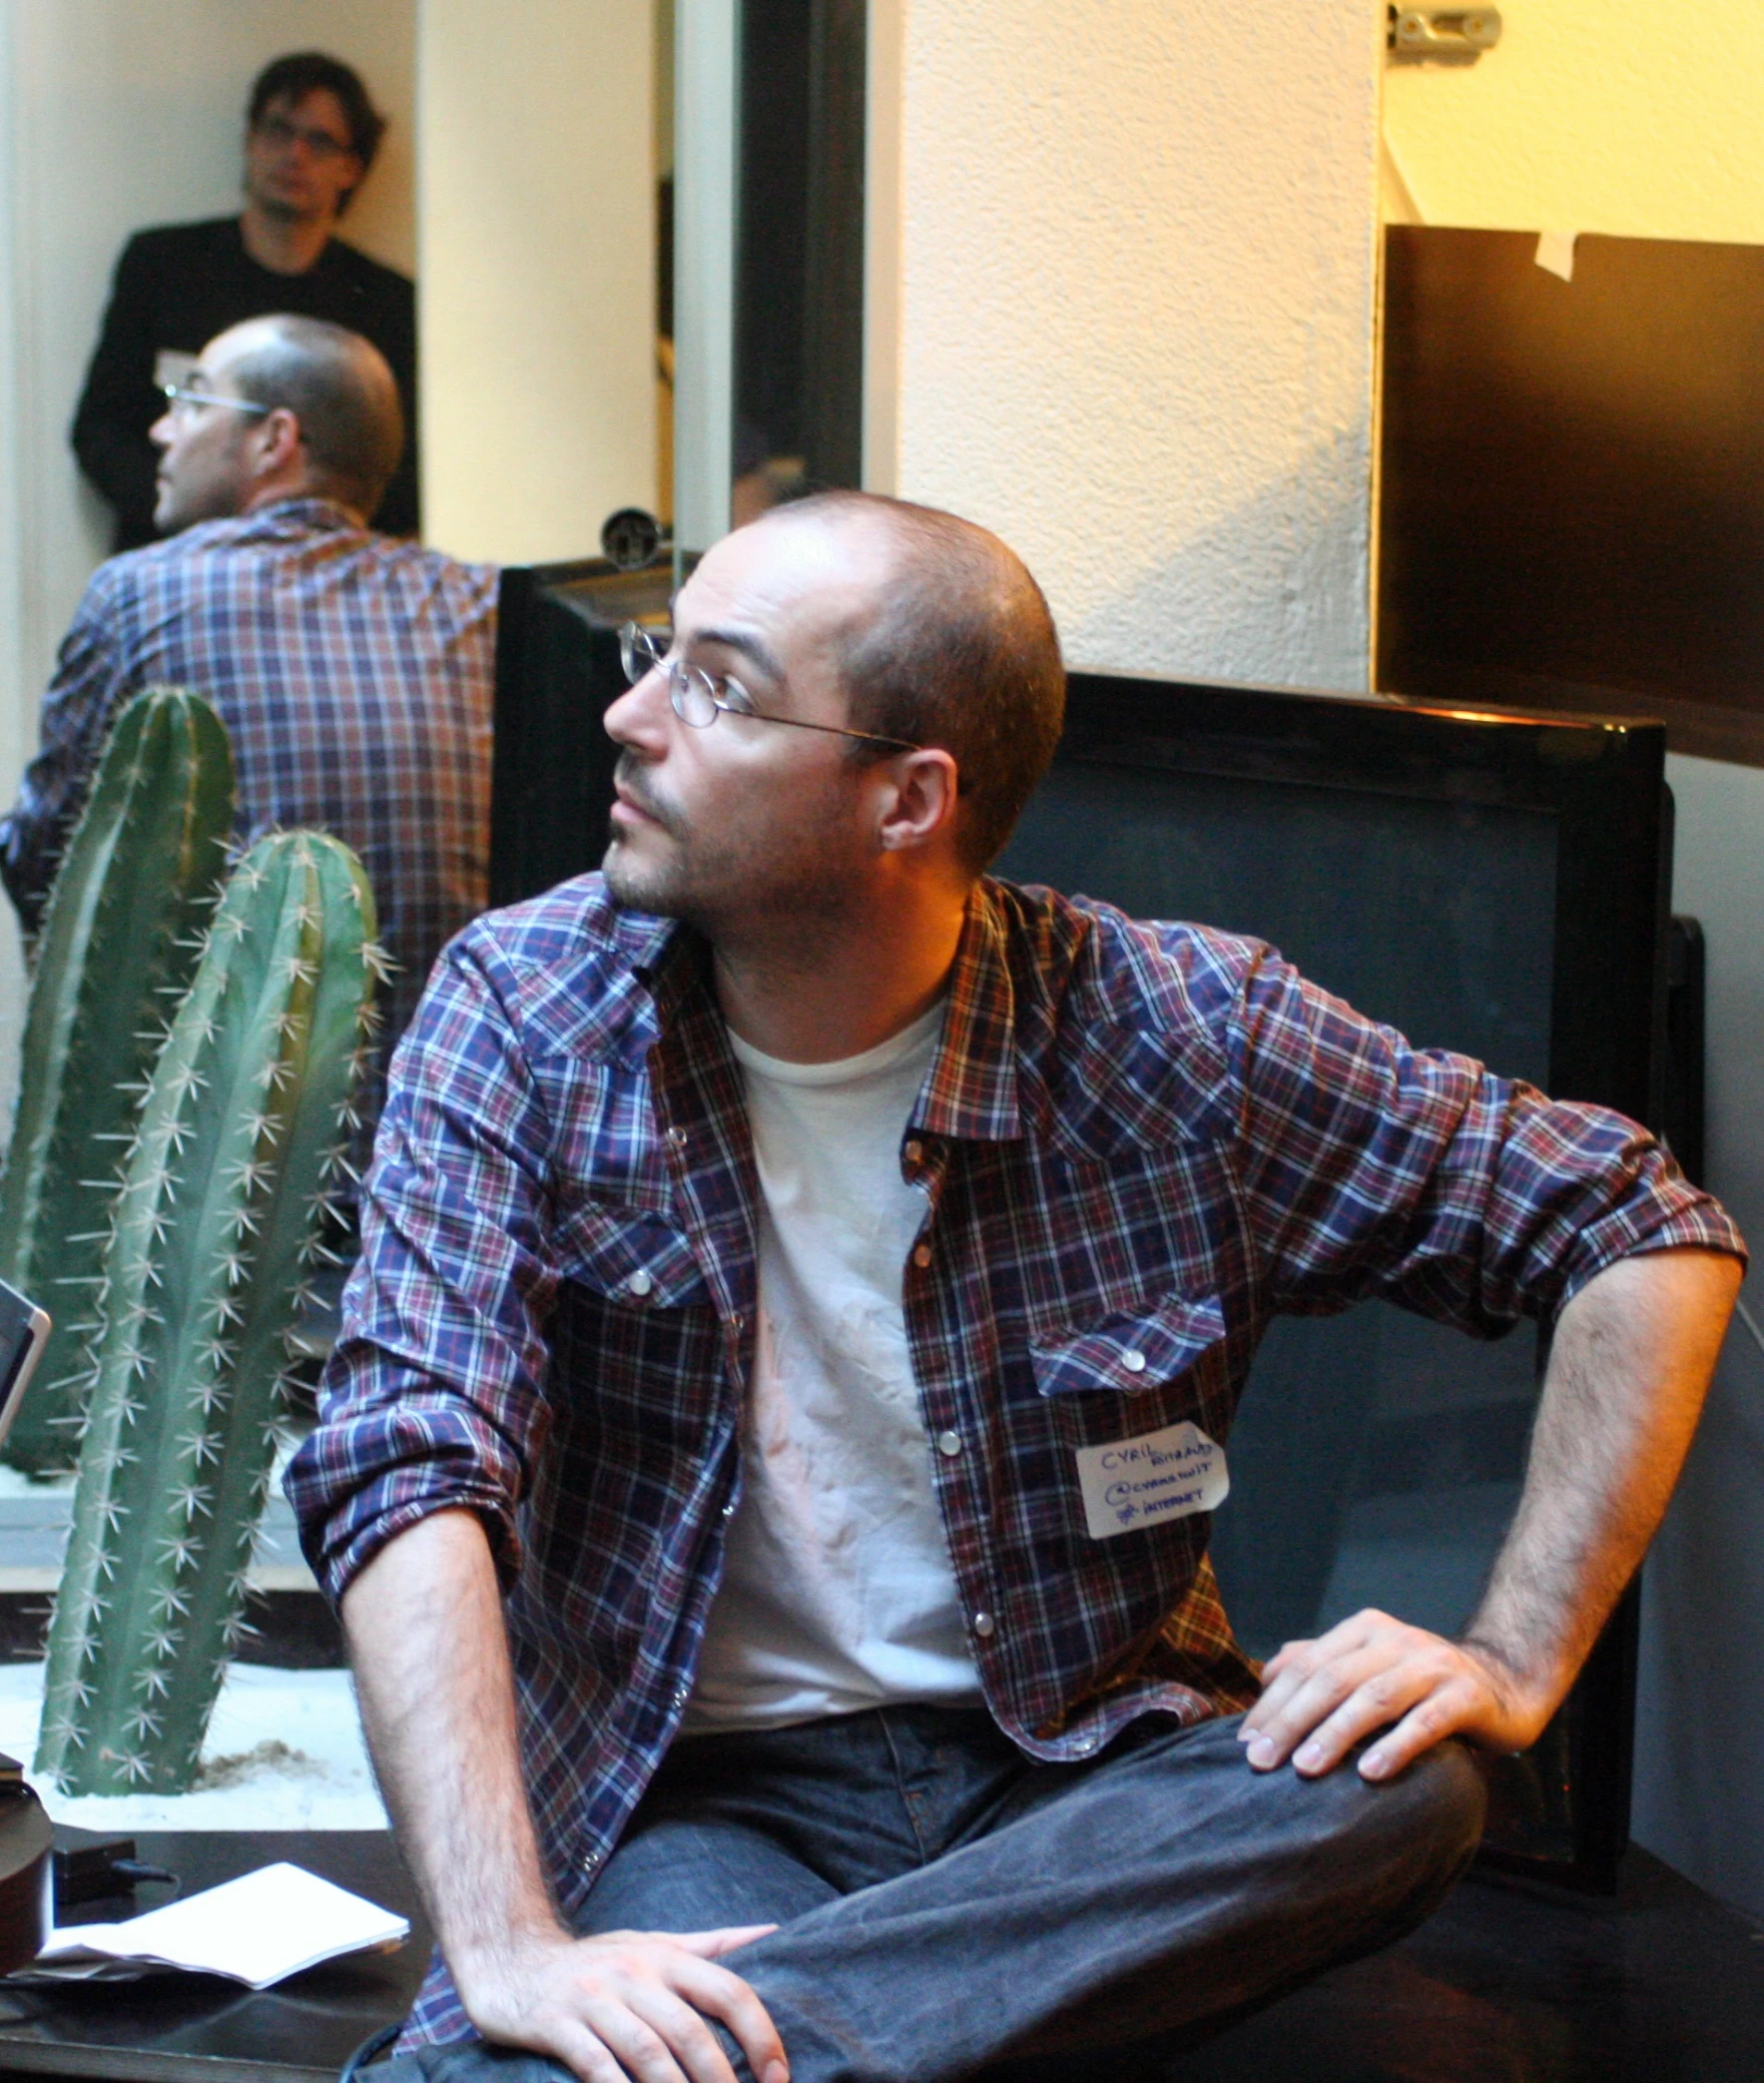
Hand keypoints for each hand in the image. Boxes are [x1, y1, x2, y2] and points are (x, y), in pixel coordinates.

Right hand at [458, 1921, 787, 2082]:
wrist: (511, 1957)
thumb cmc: (597, 1959)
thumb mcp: (653, 1942)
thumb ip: (711, 1944)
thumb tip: (772, 1931)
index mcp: (665, 1956)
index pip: (727, 1990)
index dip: (759, 2033)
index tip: (780, 2074)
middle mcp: (634, 1973)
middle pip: (690, 2030)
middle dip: (723, 2078)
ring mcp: (594, 1999)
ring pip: (648, 2053)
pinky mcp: (557, 2025)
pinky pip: (597, 2067)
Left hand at [1238, 1607, 1551, 1782]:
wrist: (1506, 1683)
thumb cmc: (1423, 1684)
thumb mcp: (1370, 1666)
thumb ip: (1322, 1664)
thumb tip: (1268, 1677)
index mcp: (1364, 1631)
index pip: (1307, 1665)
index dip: (1273, 1703)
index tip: (1246, 1741)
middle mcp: (1395, 1641)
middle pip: (1332, 1680)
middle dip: (1292, 1721)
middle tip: (1262, 1760)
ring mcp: (1432, 1666)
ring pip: (1373, 1698)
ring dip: (1335, 1734)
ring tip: (1306, 1769)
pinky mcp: (1466, 1696)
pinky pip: (1426, 1721)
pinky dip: (1396, 1745)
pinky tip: (1371, 1772)